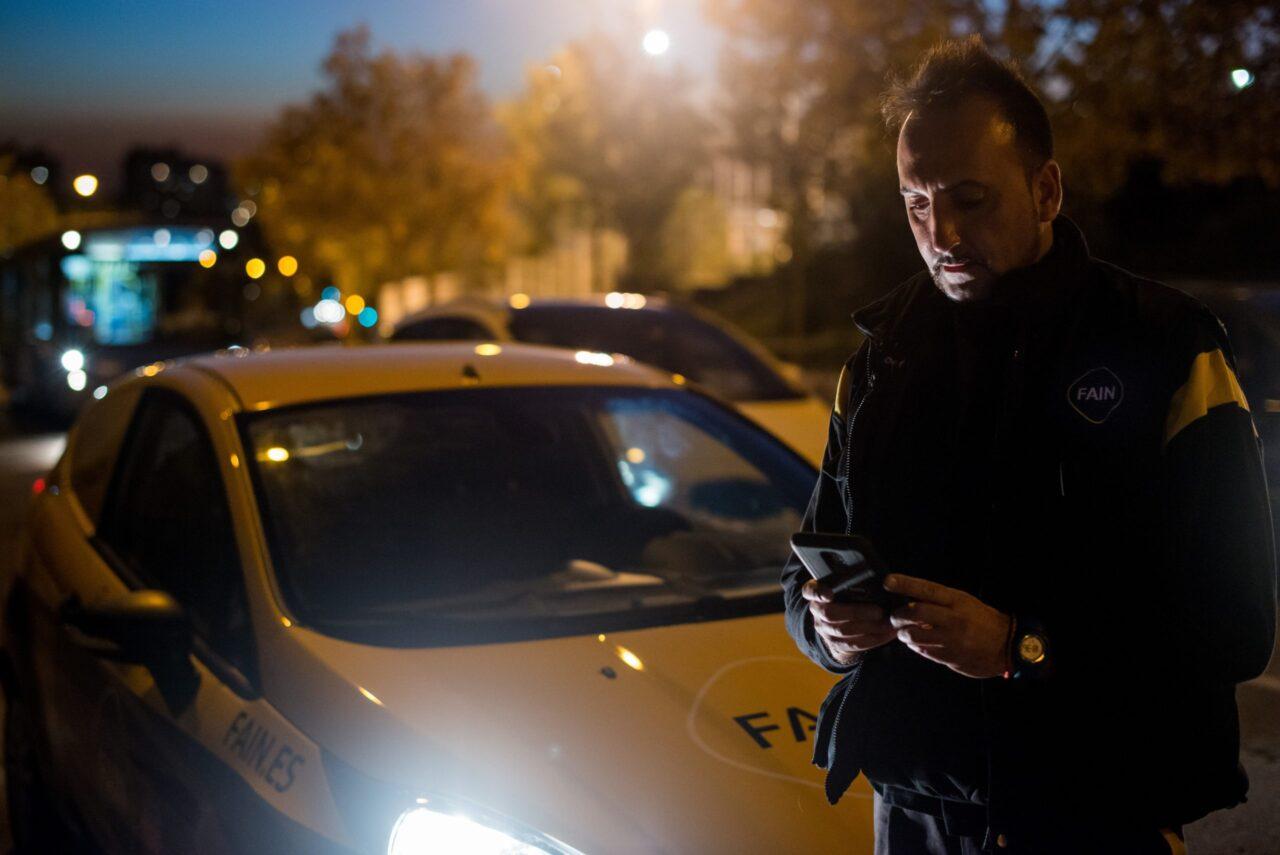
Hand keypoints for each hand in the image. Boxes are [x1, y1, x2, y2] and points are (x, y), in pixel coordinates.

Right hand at [801, 579, 895, 665]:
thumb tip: (879, 580)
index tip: (829, 594)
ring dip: (870, 628)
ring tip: (889, 624)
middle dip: (857, 613)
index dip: (818, 593)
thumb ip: (853, 582)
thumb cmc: (847, 594)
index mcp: (816, 591)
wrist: (840, 620)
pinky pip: (854, 644)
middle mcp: (816, 611)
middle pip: (830, 614)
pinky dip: (874, 639)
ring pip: (844, 631)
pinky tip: (888, 634)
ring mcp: (824, 629)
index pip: (811, 591)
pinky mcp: (836, 644)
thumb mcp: (845, 584)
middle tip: (879, 611)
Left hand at [885, 574, 1011, 678]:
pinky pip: (924, 652)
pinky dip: (915, 646)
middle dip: (897, 614)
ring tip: (903, 632)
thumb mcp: (964, 603)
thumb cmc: (982, 619)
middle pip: (915, 612)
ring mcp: (952, 640)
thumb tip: (910, 598)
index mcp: (957, 601)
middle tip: (894, 616)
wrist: (1007, 645)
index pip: (927, 589)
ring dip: (903, 633)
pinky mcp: (951, 658)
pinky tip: (917, 643)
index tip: (888, 582)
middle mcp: (954, 619)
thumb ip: (939, 601)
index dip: (905, 584)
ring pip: (915, 635)